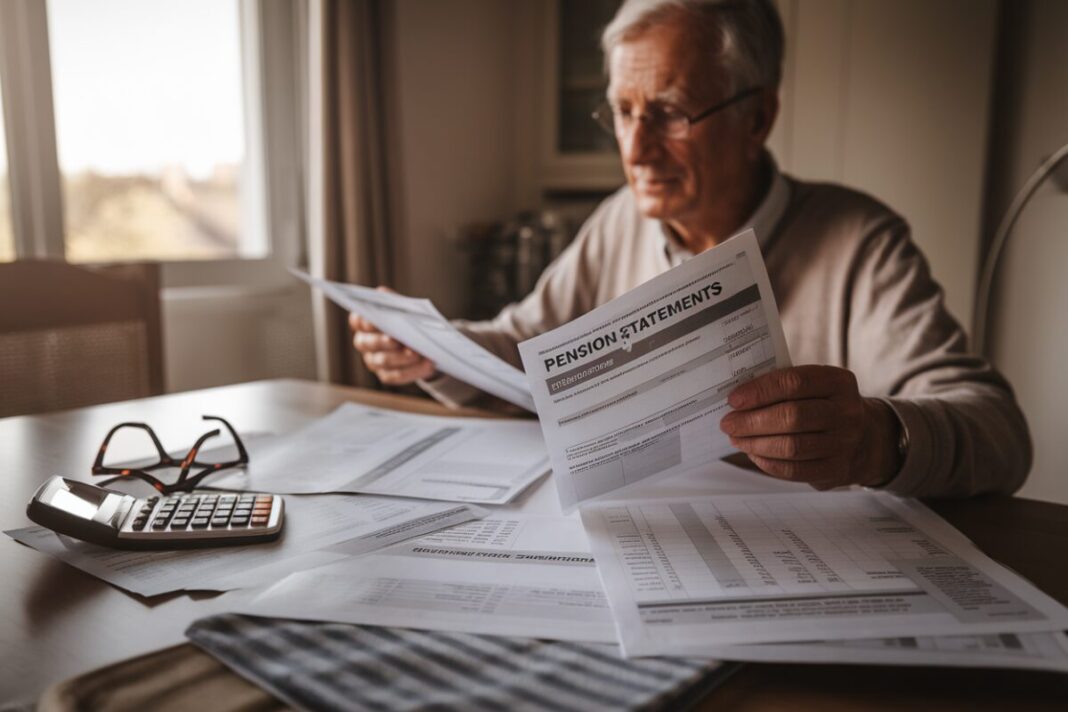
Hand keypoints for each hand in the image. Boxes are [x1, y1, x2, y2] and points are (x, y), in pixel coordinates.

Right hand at [350, 293, 435, 384]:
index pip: (358, 321)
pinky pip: (397, 376)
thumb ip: (393, 300)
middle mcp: (364, 342)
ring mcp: (373, 360)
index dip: (367, 321)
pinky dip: (413, 370)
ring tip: (418, 353)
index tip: (378, 319)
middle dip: (383, 341)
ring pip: (383, 361)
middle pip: (366, 343)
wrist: (422, 339)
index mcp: (364, 322)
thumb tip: (386, 295)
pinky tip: (428, 364)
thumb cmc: (408, 318)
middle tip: (398, 340)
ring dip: (401, 358)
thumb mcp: (403, 306)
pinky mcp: (386, 375)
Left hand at [719, 365, 899, 488]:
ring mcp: (844, 443)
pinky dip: (768, 463)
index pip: (794, 382)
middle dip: (752, 421)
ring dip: (755, 443)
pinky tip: (754, 453)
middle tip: (728, 423)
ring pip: (791, 446)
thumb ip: (784, 387)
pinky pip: (795, 470)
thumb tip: (738, 398)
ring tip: (736, 438)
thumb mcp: (816, 386)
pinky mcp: (836, 469)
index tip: (733, 400)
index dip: (760, 391)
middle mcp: (846, 412)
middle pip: (792, 417)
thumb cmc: (824, 405)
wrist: (865, 437)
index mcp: (838, 382)